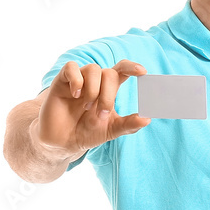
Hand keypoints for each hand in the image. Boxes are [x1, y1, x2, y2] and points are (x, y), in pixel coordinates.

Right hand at [36, 59, 150, 155]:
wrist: (63, 142)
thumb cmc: (87, 132)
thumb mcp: (111, 130)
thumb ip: (129, 124)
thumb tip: (147, 119)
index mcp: (108, 89)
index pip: (122, 70)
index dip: (132, 67)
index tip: (143, 72)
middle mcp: (95, 81)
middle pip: (109, 73)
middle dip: (108, 94)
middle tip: (101, 113)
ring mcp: (79, 80)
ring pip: (93, 69)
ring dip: (94, 90)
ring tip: (87, 107)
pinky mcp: (62, 81)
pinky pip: (71, 68)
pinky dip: (77, 80)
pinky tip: (76, 95)